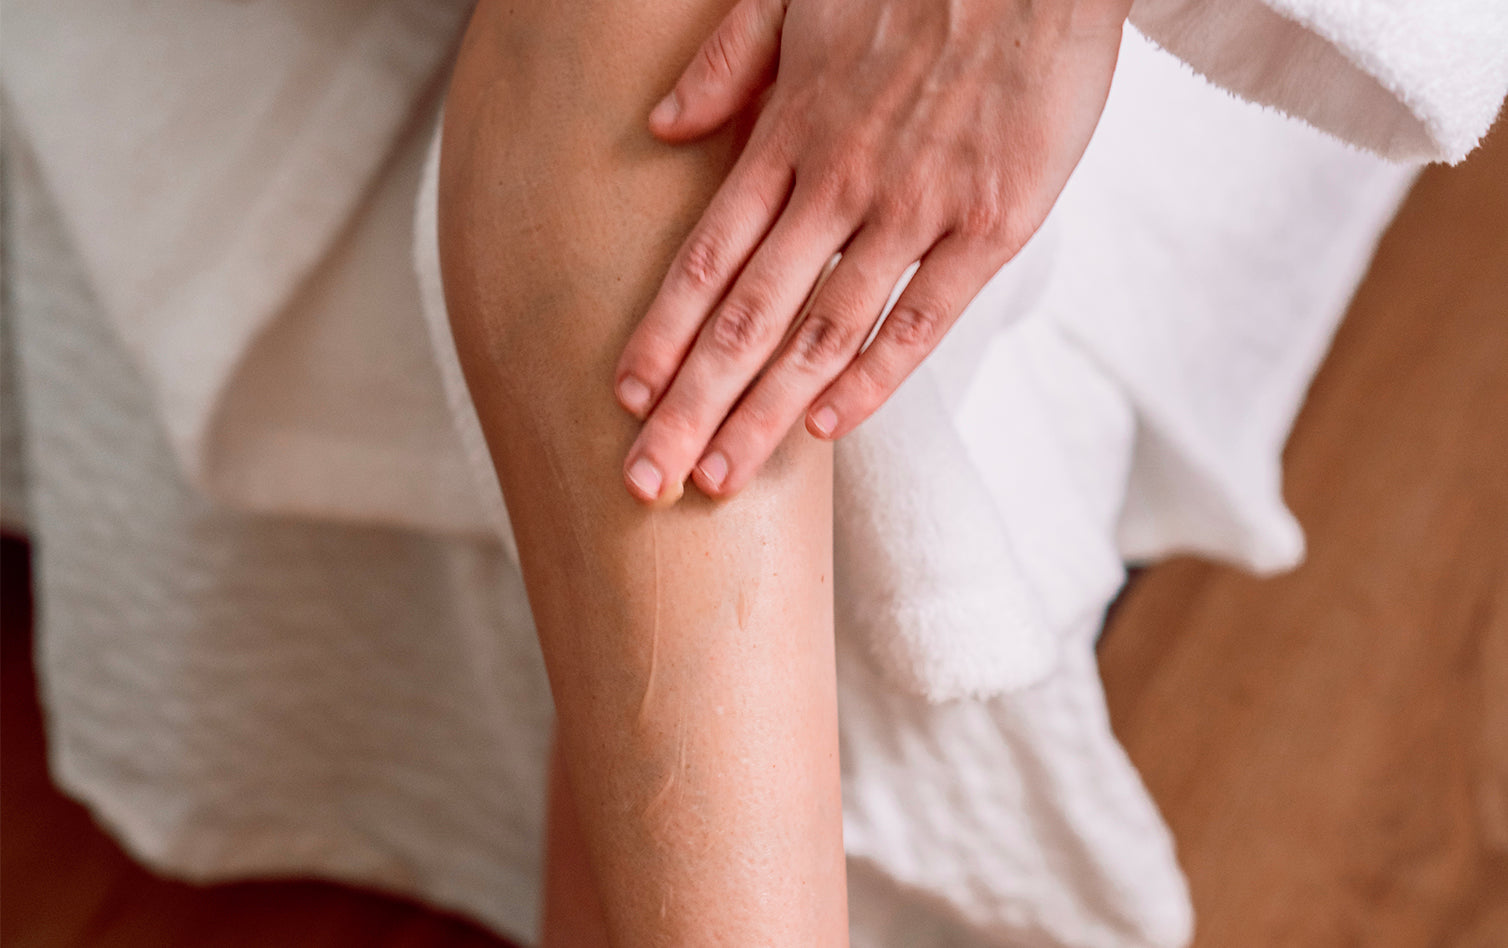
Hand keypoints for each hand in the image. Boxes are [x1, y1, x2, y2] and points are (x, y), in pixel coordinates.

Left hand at [615, 0, 1130, 502]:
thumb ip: (728, 63)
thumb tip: (664, 128)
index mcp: (792, 132)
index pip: (708, 255)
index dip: (662, 333)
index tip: (626, 396)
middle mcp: (839, 182)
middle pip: (747, 317)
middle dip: (691, 404)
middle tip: (646, 477)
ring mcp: (914, 208)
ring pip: (821, 332)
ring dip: (764, 412)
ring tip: (717, 479)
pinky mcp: (991, 224)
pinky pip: (919, 319)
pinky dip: (871, 379)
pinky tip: (827, 430)